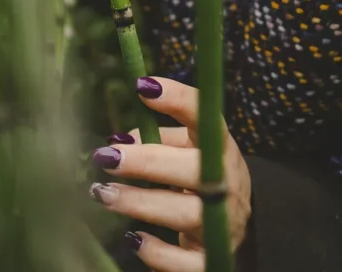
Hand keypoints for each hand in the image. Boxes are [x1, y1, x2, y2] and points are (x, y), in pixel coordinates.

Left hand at [90, 77, 251, 270]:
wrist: (237, 231)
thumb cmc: (202, 180)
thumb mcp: (188, 153)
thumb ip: (157, 141)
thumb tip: (116, 140)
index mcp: (221, 148)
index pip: (206, 117)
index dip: (177, 99)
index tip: (143, 86)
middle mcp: (227, 182)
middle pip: (196, 168)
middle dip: (148, 162)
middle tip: (107, 157)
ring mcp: (223, 223)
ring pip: (187, 213)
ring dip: (141, 203)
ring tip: (104, 194)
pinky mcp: (210, 262)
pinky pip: (185, 262)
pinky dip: (158, 252)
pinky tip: (133, 239)